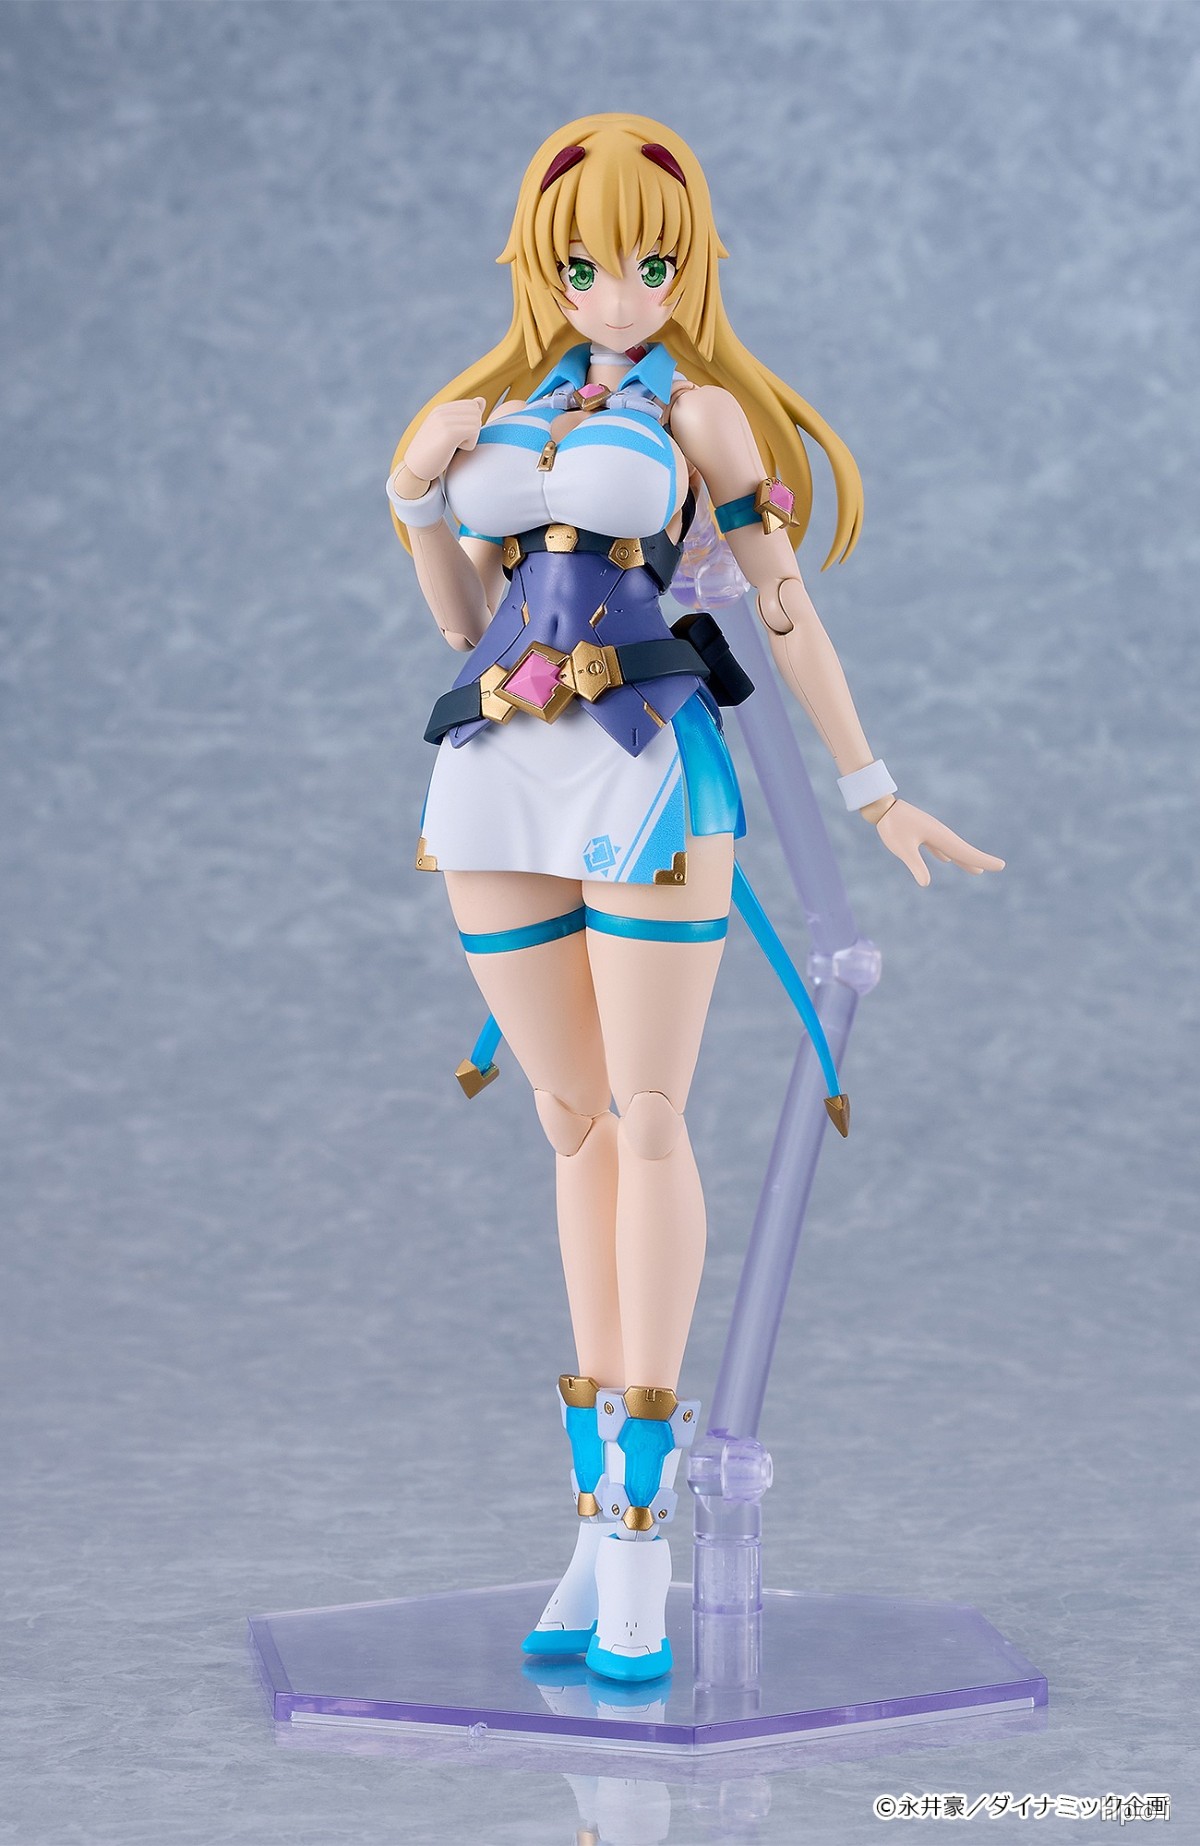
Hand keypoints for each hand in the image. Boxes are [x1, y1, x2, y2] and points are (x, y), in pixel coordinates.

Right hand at [401, 397, 486, 484]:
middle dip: (473, 430)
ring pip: (477, 423)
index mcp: (441, 408)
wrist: (414, 471)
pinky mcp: (449, 432)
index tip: (456, 436)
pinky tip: (455, 450)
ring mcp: (444, 420)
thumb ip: (464, 416)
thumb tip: (482, 400)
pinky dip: (469, 445)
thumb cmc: (433, 454)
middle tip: (456, 443)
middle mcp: (442, 410)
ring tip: (453, 447)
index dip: (471, 423)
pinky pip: (474, 432)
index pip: (472, 405)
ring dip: (471, 439)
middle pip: (477, 413)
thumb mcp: (447, 431)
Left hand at [874, 799, 1004, 886]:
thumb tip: (925, 883)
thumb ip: (915, 865)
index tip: (1001, 865)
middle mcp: (940, 834)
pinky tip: (946, 859)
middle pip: (963, 850)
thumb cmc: (891, 825)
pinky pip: (939, 846)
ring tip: (976, 869)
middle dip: (980, 859)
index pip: (965, 852)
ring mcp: (932, 832)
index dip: (982, 860)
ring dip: (964, 859)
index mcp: (939, 836)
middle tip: (999, 866)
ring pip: (952, 848)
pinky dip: (946, 853)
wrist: (881, 806)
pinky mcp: (922, 832)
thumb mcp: (902, 848)